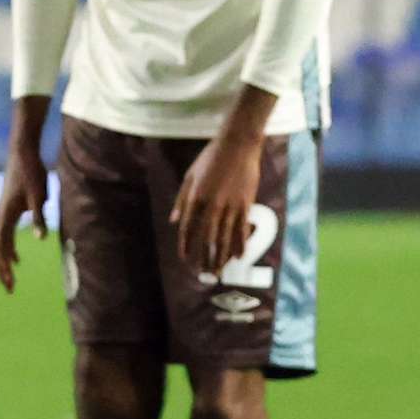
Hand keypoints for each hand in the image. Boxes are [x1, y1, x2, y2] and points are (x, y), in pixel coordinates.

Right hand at [0, 144, 50, 293]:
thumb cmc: (32, 173)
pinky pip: (2, 235)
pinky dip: (7, 249)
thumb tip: (40, 238)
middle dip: (2, 271)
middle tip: (10, 290)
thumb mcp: (40, 197)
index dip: (4, 269)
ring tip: (12, 278)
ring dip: (4, 261)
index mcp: (4, 216)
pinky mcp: (5, 209)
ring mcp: (0, 213)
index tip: (11, 286)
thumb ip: (39, 217)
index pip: (0, 250)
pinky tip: (17, 258)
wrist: (22, 152)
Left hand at [171, 135, 260, 278]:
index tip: (185, 259)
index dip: (186, 246)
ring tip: (218, 270)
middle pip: (206, 238)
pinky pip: (242, 229)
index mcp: (195, 197)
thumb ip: (181, 200)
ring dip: (221, 256)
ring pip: (225, 237)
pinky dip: (240, 244)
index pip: (188, 228)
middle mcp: (212, 205)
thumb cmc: (210, 158)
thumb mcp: (190, 176)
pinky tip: (238, 257)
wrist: (238, 145)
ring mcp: (230, 206)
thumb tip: (173, 221)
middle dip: (204, 258)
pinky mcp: (245, 204)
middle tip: (203, 272)